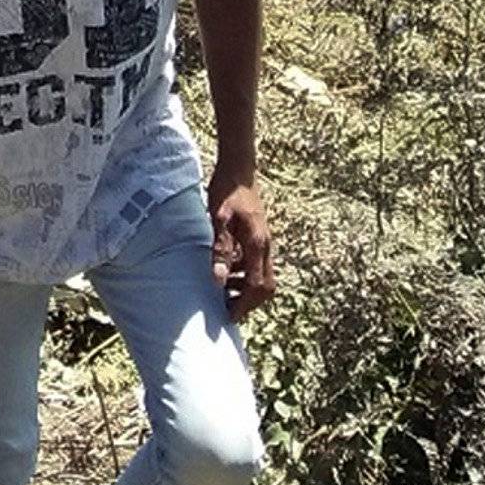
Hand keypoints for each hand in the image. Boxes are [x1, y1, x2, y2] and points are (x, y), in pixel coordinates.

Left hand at [207, 163, 274, 317]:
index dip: (244, 305)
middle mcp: (265, 246)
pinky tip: (226, 269)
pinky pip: (256, 264)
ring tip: (224, 293)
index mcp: (257, 244)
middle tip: (228, 309)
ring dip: (246, 288)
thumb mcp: (218, 218)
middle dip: (249, 302)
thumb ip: (220, 249)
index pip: (256, 286)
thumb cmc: (227, 189)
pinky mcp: (258, 236)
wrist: (238, 168)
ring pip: (262, 276)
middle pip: (266, 286)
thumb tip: (219, 280)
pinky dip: (244, 273)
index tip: (229, 317)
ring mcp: (263, 241)